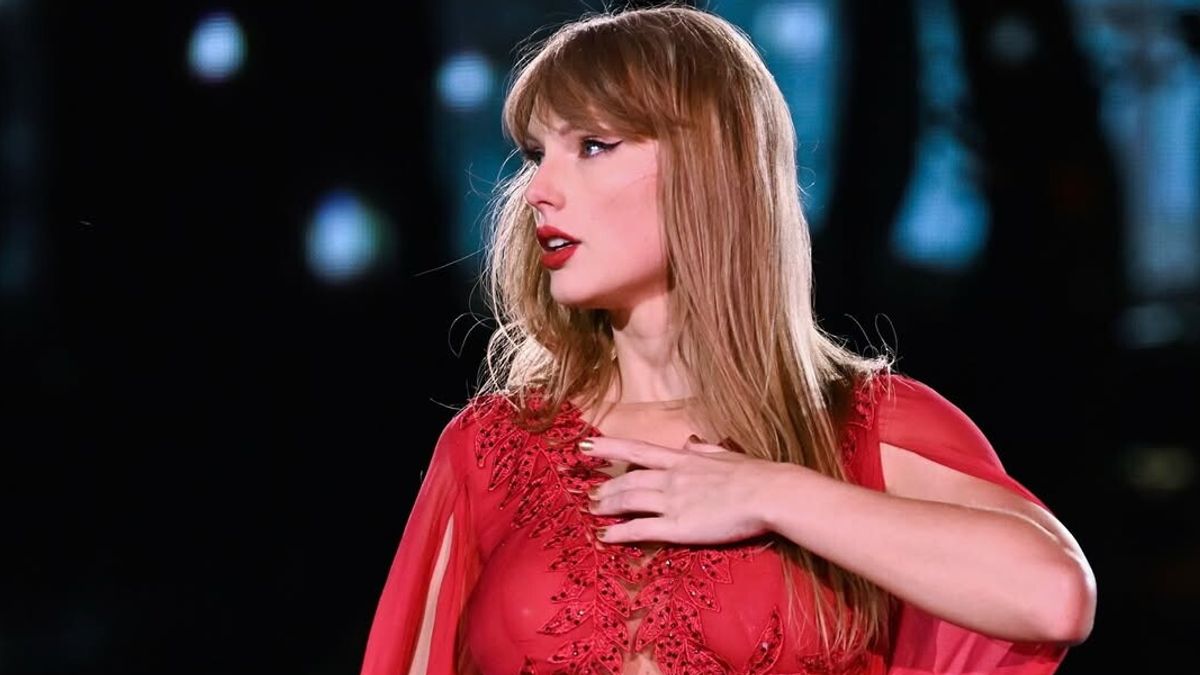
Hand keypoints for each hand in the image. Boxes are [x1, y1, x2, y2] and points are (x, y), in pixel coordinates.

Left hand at [580, 434, 782, 545]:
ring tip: (593, 512)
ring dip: (607, 506)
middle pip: (628, 480)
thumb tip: (691, 442)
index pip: (638, 450)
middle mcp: (672, 477)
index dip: (609, 447)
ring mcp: (673, 501)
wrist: (770, 493)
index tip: (585, 445)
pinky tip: (605, 537)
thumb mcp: (726, 455)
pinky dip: (619, 532)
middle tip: (590, 494)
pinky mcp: (678, 526)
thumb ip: (704, 450)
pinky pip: (640, 529)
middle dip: (606, 487)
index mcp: (683, 459)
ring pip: (629, 501)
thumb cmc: (756, 475)